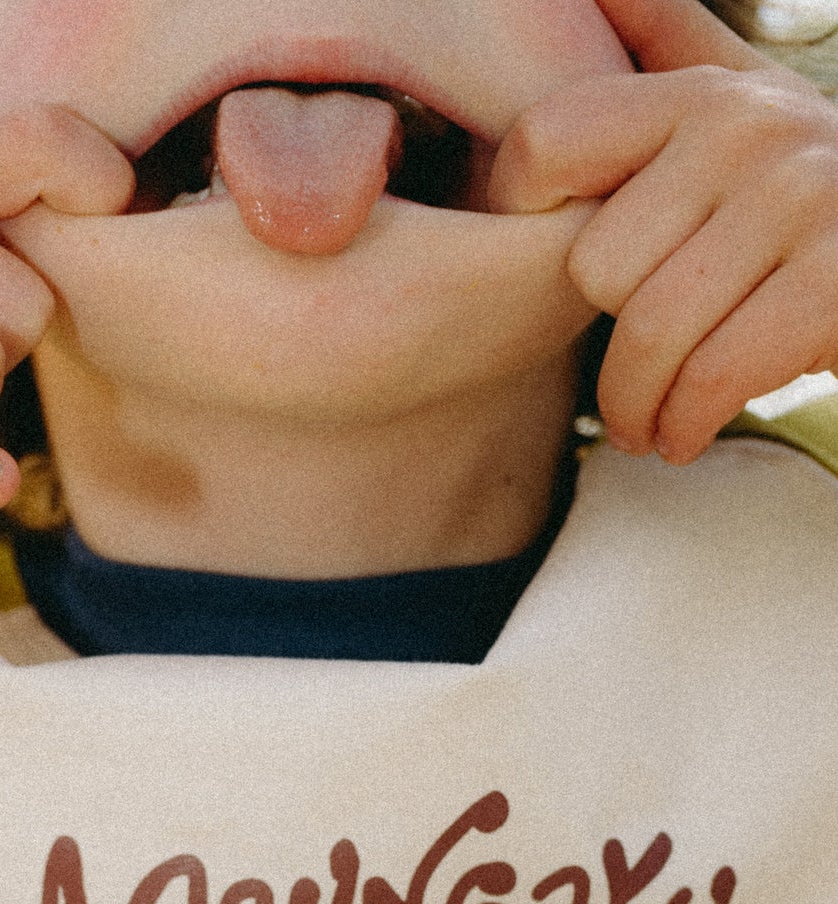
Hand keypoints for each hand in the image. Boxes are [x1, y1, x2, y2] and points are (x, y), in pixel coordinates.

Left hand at [488, 0, 837, 461]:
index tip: (552, 273)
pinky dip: (686, 424)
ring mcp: (799, 200)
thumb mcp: (739, 103)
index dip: (520, 218)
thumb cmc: (798, 200)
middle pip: (594, 267)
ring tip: (645, 420)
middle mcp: (748, 130)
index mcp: (700, 91)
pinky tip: (684, 434)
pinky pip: (712, 375)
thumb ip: (663, 45)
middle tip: (632, 367)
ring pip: (647, 333)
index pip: (545, 144)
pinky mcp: (834, 282)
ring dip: (637, 406)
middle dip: (606, 339)